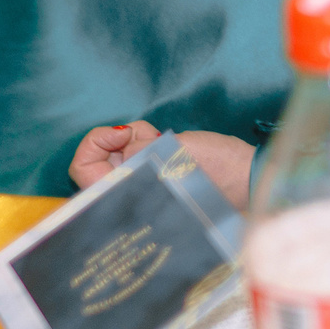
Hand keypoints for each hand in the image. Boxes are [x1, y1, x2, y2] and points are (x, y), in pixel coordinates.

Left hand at [70, 122, 255, 209]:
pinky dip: (145, 138)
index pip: (81, 171)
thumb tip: (120, 147)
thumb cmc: (215, 169)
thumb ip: (136, 150)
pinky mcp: (153, 171)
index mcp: (126, 194)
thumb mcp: (171, 153)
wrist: (247, 176)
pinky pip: (134, 150)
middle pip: (96, 159)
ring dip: (134, 137)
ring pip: (116, 151)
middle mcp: (127, 192)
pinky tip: (164, 140)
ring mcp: (140, 181)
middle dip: (115, 139)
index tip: (121, 136)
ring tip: (159, 137)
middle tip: (138, 134)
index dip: (93, 146)